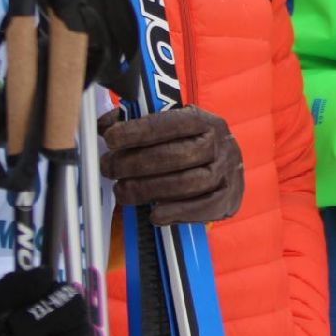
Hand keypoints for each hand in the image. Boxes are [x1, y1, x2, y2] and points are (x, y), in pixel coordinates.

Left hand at [99, 106, 244, 225]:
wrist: (227, 165)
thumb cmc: (190, 144)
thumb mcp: (172, 125)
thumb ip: (140, 121)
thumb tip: (105, 124)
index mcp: (204, 120)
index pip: (170, 123)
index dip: (138, 131)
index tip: (111, 138)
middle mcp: (220, 144)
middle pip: (176, 155)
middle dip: (135, 163)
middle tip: (109, 168)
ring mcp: (227, 172)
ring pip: (186, 183)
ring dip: (148, 190)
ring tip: (122, 192)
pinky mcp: (230, 198)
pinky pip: (203, 208)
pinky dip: (176, 212)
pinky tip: (153, 215)